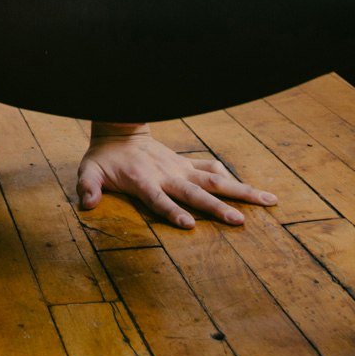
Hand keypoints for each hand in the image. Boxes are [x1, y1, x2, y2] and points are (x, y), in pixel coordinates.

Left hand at [76, 131, 277, 228]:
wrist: (120, 130)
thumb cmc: (104, 158)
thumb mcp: (89, 171)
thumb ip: (88, 188)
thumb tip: (86, 206)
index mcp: (143, 181)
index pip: (159, 200)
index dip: (172, 212)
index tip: (190, 225)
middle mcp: (167, 175)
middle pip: (196, 193)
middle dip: (218, 208)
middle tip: (242, 221)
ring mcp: (181, 168)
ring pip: (215, 180)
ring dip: (240, 190)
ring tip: (268, 200)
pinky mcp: (188, 164)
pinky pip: (212, 169)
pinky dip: (230, 177)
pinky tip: (251, 189)